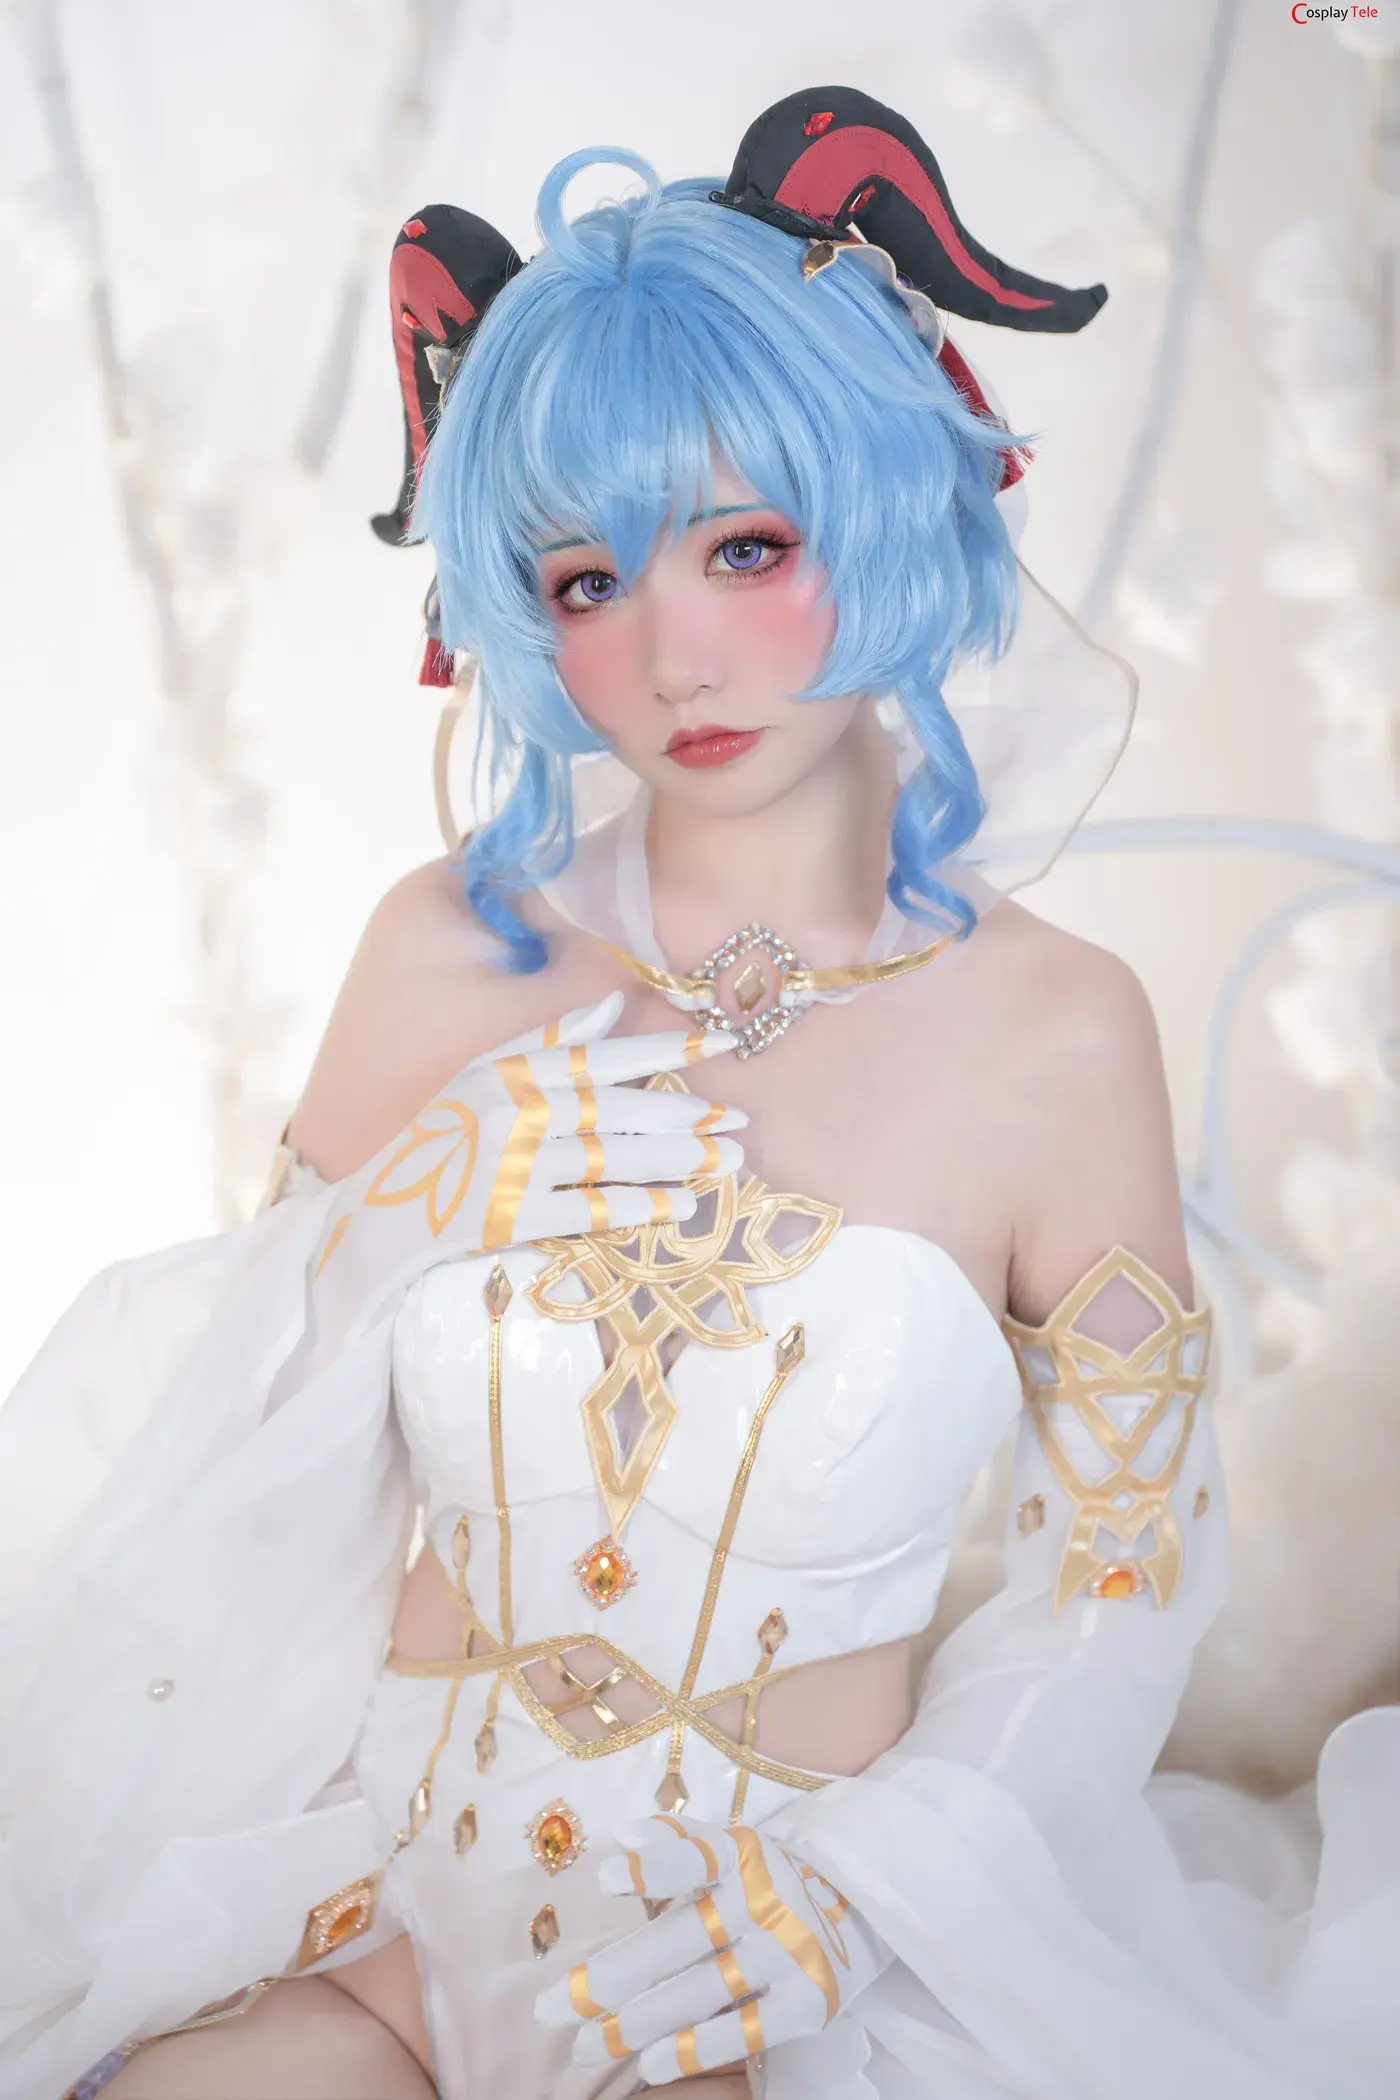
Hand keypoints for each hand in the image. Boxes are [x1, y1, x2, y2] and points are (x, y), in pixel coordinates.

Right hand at [309, 992, 742, 1343]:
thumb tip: (610, 1005)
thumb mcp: (480, 1077)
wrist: (380, 1218)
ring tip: (729, 1163)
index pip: (601, 1053)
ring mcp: (514, 1165)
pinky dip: (640, 1207)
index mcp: (509, 1071)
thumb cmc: (438, 1144)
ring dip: (680, 1161)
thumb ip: (544, 1042)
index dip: (666, 1049)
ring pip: (615, 1157)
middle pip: (619, 1108)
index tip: (722, 1042)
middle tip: (742, 1121)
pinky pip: (591, 1209)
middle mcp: (514, 1111)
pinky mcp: (513, 1217)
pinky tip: (680, 1207)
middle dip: (688, 1114)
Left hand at [535, 1814, 888, 2083]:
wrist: (868, 1904)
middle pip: (676, 1943)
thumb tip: (622, 1833)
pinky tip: (649, 2063)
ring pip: (699, 1992)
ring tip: (584, 2047)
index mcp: (740, 1854)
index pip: (693, 1857)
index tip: (604, 1876)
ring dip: (635, 2023)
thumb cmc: (774, 1877)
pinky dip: (696, 2046)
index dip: (651, 1867)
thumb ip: (679, 1843)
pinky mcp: (807, 2002)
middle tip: (548, 2011)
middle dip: (607, 1979)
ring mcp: (786, 1953)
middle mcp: (762, 1901)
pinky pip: (744, 2030)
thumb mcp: (735, 1848)